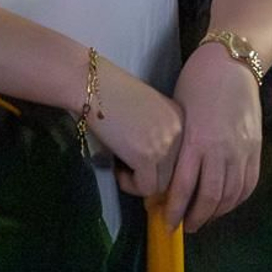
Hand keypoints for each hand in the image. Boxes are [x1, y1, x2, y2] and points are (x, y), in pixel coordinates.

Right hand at [88, 64, 182, 201]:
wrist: (90, 85)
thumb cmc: (109, 91)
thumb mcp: (146, 108)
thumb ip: (156, 130)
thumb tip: (153, 165)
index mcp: (180, 117)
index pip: (181, 155)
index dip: (161, 165)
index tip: (141, 163)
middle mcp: (179, 131)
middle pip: (174, 172)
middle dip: (151, 175)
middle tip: (129, 169)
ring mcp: (165, 145)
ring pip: (161, 183)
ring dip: (140, 182)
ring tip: (121, 169)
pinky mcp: (146, 157)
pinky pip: (145, 187)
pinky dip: (130, 185)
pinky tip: (116, 171)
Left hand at [163, 43, 262, 232]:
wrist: (232, 62)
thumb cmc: (196, 81)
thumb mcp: (177, 112)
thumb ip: (179, 144)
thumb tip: (169, 171)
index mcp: (198, 140)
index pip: (185, 186)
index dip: (176, 209)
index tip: (168, 223)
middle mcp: (222, 150)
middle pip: (211, 197)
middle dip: (196, 216)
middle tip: (185, 226)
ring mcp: (243, 150)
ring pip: (232, 194)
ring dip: (217, 212)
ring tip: (204, 218)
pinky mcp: (257, 147)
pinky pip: (249, 182)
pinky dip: (237, 199)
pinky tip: (226, 204)